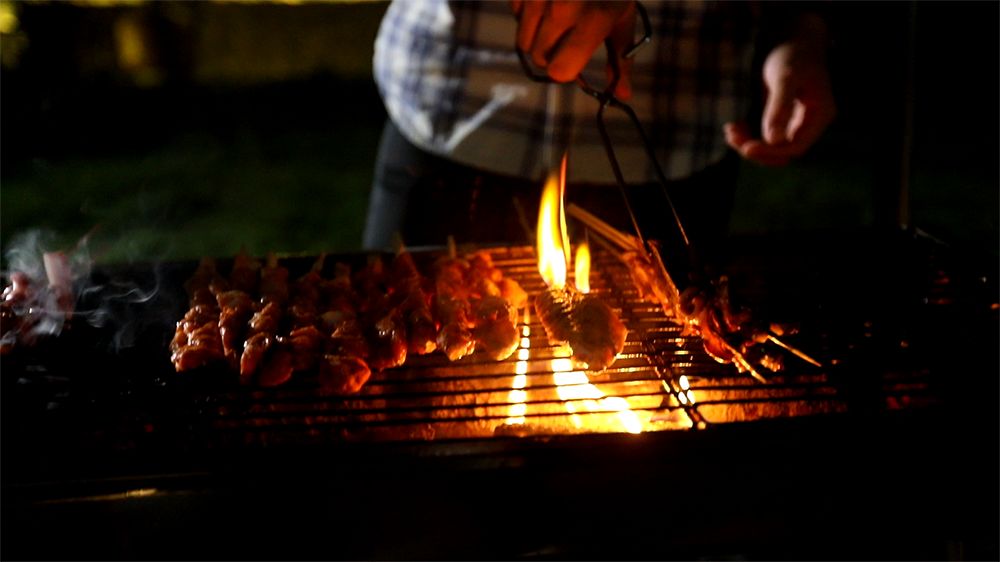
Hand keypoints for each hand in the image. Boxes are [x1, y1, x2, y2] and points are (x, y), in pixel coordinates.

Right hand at [511, 0, 635, 98]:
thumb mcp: (621, 16)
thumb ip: (621, 58)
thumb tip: (622, 96)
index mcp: (593, 22)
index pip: (560, 71)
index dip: (565, 69)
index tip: (574, 59)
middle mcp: (562, 10)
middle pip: (539, 58)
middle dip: (551, 54)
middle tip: (565, 39)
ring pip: (523, 42)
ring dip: (537, 38)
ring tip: (555, 20)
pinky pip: (516, 15)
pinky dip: (527, 15)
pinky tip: (545, 1)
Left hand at [725, 21, 835, 165]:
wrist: (794, 40)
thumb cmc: (793, 55)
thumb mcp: (785, 78)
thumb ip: (780, 107)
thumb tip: (773, 139)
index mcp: (819, 115)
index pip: (796, 146)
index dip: (771, 151)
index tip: (746, 147)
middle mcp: (811, 123)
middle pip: (784, 152)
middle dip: (757, 149)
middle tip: (732, 137)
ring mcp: (796, 123)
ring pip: (772, 146)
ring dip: (749, 144)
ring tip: (729, 130)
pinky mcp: (783, 120)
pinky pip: (765, 137)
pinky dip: (748, 135)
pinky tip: (733, 126)